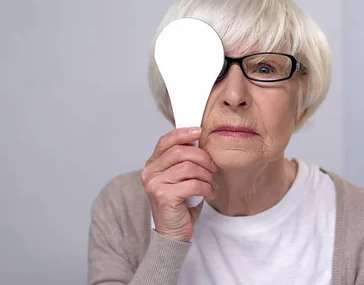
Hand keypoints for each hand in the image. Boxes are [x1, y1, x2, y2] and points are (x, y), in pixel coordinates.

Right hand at [141, 127, 217, 241]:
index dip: (183, 134)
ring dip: (206, 175)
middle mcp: (150, 173)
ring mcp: (155, 184)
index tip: (199, 131)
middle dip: (203, 158)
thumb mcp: (180, 178)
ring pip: (189, 167)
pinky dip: (206, 188)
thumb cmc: (179, 204)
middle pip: (180, 152)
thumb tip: (200, 142)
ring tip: (211, 183)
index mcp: (152, 165)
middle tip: (213, 167)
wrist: (173, 233)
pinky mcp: (164, 196)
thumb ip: (183, 161)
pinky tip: (208, 194)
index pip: (165, 141)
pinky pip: (193, 184)